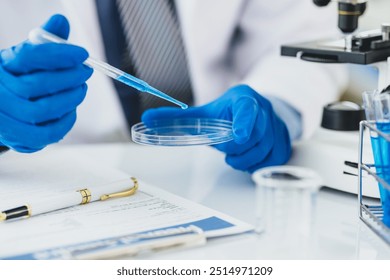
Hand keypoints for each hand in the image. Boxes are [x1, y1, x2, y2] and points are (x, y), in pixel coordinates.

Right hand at [0, 14, 92, 152]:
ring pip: (42, 111)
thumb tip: (61, 23)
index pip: (30, 56)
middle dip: (70, 77)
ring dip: (70, 100)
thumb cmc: (19, 78)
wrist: (2, 108)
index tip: (82, 54)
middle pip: (38, 85)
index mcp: (3, 65)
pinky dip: (64, 122)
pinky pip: (45, 134)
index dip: (60, 55)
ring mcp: (5, 117)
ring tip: (80, 89)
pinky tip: (71, 110)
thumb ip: (45, 42)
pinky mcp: (17, 138)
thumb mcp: (26, 58)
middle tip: (86, 72)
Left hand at [142, 85, 291, 172]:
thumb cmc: (225, 114)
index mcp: (243, 98)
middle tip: (228, 151)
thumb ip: (175, 118)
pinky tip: (249, 159)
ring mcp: (276, 123)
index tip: (238, 137)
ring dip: (247, 160)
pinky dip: (259, 164)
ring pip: (266, 150)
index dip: (244, 123)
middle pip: (255, 136)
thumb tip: (146, 119)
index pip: (247, 109)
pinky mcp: (283, 138)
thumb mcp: (202, 114)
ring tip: (235, 157)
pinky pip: (275, 158)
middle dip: (237, 150)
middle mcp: (263, 108)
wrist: (250, 112)